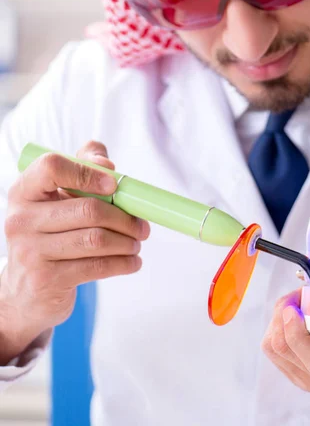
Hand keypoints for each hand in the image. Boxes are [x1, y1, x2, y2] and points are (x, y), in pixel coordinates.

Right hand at [0, 141, 149, 362]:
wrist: (26, 290)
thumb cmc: (50, 235)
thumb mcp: (57, 199)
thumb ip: (81, 167)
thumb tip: (107, 164)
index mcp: (24, 191)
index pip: (52, 166)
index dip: (88, 172)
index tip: (114, 184)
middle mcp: (21, 219)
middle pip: (88, 209)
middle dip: (124, 218)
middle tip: (142, 225)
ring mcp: (30, 251)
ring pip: (96, 240)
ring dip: (127, 241)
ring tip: (137, 242)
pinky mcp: (46, 279)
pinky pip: (96, 267)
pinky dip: (122, 263)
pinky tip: (132, 262)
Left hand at [262, 289, 309, 413]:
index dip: (297, 327)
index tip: (296, 303)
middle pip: (281, 349)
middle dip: (281, 314)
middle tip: (296, 297)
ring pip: (273, 351)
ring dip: (277, 322)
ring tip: (294, 307)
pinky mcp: (303, 379)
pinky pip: (277, 355)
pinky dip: (280, 332)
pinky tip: (294, 321)